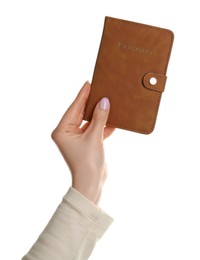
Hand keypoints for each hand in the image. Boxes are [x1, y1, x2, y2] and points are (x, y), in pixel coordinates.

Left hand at [51, 81, 114, 204]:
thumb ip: (99, 118)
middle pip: (80, 113)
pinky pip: (94, 130)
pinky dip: (102, 126)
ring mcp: (76, 138)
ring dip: (98, 114)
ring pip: (88, 121)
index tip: (88, 83)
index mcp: (62, 130)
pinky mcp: (86, 143)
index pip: (74, 108)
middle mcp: (67, 133)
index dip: (82, 95)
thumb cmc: (88, 162)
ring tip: (107, 101)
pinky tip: (112, 119)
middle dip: (91, 103)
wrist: (91, 183)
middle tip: (99, 89)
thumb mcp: (94, 137)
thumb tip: (104, 101)